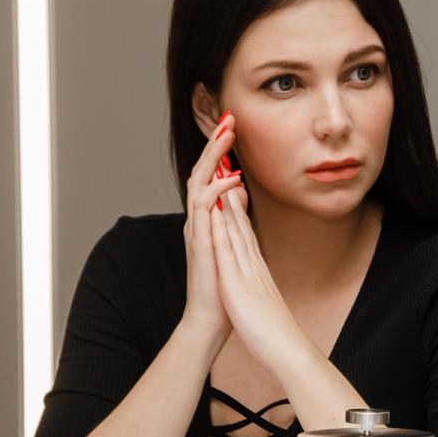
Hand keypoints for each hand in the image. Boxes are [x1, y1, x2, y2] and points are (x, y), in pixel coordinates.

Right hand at [178, 113, 244, 347]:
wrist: (211, 318)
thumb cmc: (223, 286)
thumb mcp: (233, 243)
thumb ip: (234, 217)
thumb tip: (240, 192)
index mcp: (207, 218)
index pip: (211, 175)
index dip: (221, 151)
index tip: (233, 127)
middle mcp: (199, 220)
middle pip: (202, 171)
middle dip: (215, 144)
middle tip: (228, 118)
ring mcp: (197, 229)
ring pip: (199, 182)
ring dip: (214, 157)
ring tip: (228, 134)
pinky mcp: (201, 242)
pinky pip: (205, 209)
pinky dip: (219, 190)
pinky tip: (235, 179)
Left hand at [210, 182, 310, 372]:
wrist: (286, 348)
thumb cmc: (273, 328)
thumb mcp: (262, 297)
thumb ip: (257, 281)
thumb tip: (253, 274)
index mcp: (255, 266)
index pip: (242, 228)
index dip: (233, 202)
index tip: (226, 178)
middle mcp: (252, 262)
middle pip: (239, 220)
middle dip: (229, 190)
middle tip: (224, 159)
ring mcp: (247, 271)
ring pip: (235, 228)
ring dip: (226, 199)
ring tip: (219, 170)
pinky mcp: (238, 284)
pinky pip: (229, 252)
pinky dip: (223, 229)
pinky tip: (216, 212)